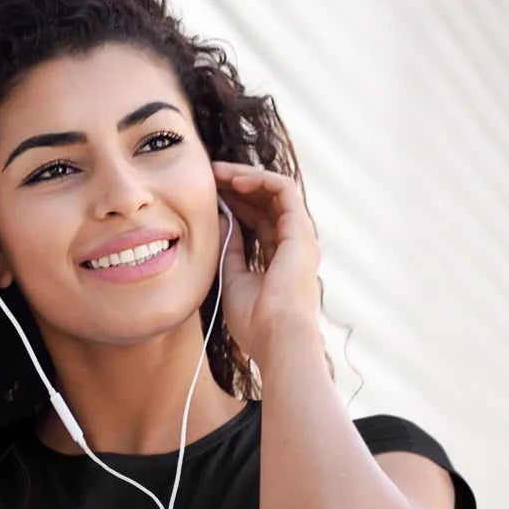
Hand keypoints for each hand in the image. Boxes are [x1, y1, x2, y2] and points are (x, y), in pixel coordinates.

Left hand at [210, 161, 322, 361]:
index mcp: (279, 260)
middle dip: (237, 185)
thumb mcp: (232, 279)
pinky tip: (234, 180)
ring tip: (217, 172)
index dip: (234, 204)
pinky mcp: (301, 229)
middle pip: (265, 203)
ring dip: (245, 177)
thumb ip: (230, 250)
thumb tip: (221, 221)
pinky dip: (259, 180)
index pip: (258, 220)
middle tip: (209, 175)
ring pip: (274, 191)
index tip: (207, 195)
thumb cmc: (254, 320)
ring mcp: (300, 236)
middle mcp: (293, 245)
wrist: (276, 336)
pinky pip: (283, 190)